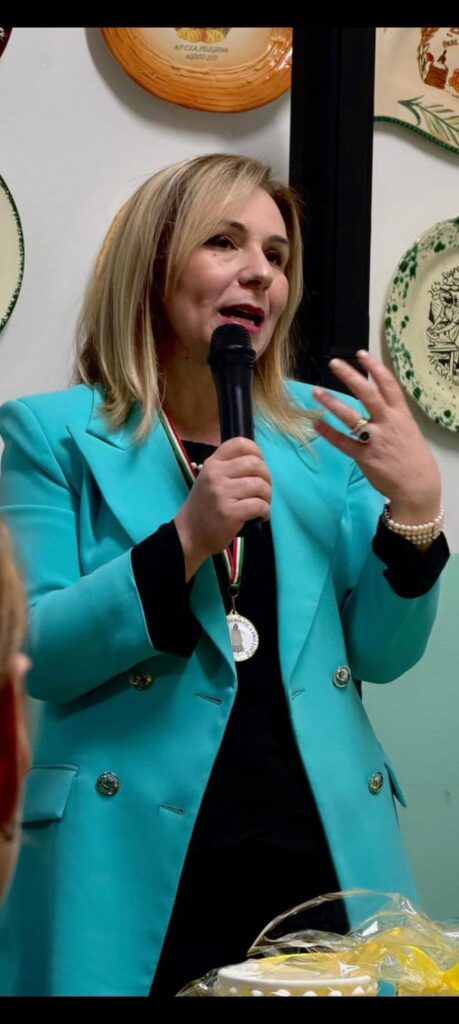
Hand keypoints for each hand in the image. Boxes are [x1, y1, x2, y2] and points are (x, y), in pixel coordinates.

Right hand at [175, 437, 271, 579]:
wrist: (189, 534)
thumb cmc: (203, 507)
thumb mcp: (209, 479)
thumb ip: (228, 468)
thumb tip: (259, 464)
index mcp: (212, 463)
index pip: (239, 444)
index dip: (256, 451)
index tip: (260, 464)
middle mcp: (216, 474)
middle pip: (255, 464)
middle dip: (267, 477)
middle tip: (264, 490)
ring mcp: (222, 493)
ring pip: (260, 485)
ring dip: (267, 496)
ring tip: (262, 504)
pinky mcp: (230, 512)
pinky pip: (259, 505)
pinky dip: (265, 511)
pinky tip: (261, 516)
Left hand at [312, 350, 441, 523]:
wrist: (417, 486)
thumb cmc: (413, 457)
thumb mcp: (409, 430)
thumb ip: (392, 416)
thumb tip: (377, 402)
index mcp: (402, 415)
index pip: (388, 384)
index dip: (375, 367)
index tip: (361, 354)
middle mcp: (388, 423)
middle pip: (367, 394)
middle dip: (350, 376)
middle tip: (334, 363)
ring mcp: (376, 440)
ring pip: (350, 416)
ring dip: (331, 402)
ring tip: (316, 391)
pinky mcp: (365, 457)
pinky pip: (342, 442)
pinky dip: (328, 432)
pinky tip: (316, 423)